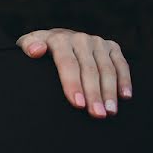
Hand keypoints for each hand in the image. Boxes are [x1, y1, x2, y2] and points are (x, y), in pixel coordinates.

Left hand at [17, 28, 131, 117]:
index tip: (77, 104)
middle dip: (94, 93)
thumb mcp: (27, 45)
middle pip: (89, 69)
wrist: (56, 38)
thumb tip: (36, 51)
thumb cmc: (38, 49)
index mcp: (59, 40)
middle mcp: (80, 39)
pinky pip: (121, 64)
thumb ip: (28, 46)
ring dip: (110, 91)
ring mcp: (98, 42)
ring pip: (107, 69)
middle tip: (97, 114)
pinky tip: (125, 97)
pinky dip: (125, 80)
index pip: (67, 64)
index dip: (72, 84)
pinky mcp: (111, 46)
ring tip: (110, 111)